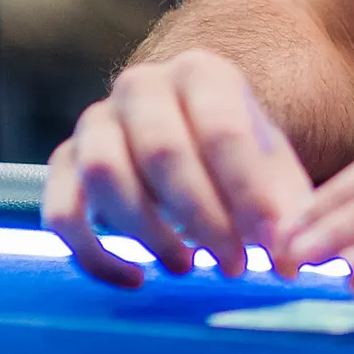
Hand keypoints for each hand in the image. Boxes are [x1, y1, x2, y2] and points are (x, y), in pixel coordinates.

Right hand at [42, 52, 314, 288]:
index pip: (222, 129)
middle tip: (235, 266)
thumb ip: (288, 211)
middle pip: (163, 149)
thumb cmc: (239, 159)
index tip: (272, 243)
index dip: (248, 191)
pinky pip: (61, 211)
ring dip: (147, 231)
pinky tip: (135, 279)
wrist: (190, 140)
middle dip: (202, 216)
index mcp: (202, 73)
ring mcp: (96, 122)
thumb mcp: (273, 172)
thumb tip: (292, 261)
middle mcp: (141, 86)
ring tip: (188, 268)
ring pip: (105, 173)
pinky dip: (92, 253)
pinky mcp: (64, 164)